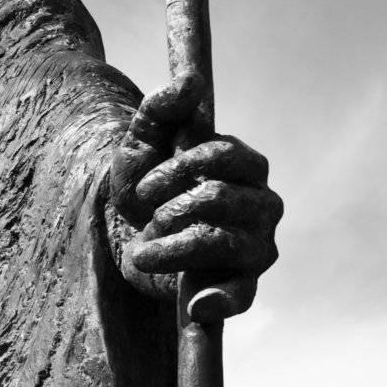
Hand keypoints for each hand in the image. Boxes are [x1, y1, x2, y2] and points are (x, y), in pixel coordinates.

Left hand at [109, 72, 282, 318]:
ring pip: (222, 242)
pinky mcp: (242, 282)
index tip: (143, 187)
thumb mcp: (140, 142)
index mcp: (242, 162)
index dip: (180, 169)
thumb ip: (161, 110)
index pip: (224, 156)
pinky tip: (195, 305)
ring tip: (145, 248)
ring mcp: (256, 244)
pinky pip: (243, 294)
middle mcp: (259, 202)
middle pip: (222, 199)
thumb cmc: (142, 180)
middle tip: (147, 216)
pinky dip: (220, 300)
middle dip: (172, 208)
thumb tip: (189, 82)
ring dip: (172, 246)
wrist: (127, 231)